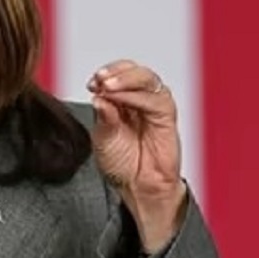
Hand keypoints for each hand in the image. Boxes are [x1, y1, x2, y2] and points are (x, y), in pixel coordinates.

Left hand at [86, 60, 185, 251]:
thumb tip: (99, 98)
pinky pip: (156, 99)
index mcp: (122, 100)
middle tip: (101, 79)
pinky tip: (123, 99)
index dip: (105, 74)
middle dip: (116, 72)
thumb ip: (103, 118)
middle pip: (133, 70)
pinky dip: (138, 96)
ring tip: (109, 87)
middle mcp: (139, 100)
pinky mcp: (167, 117)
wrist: (138, 187)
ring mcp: (154, 106)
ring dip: (126, 80)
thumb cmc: (122, 163)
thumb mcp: (103, 139)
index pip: (117, 74)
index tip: (92, 83)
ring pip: (147, 79)